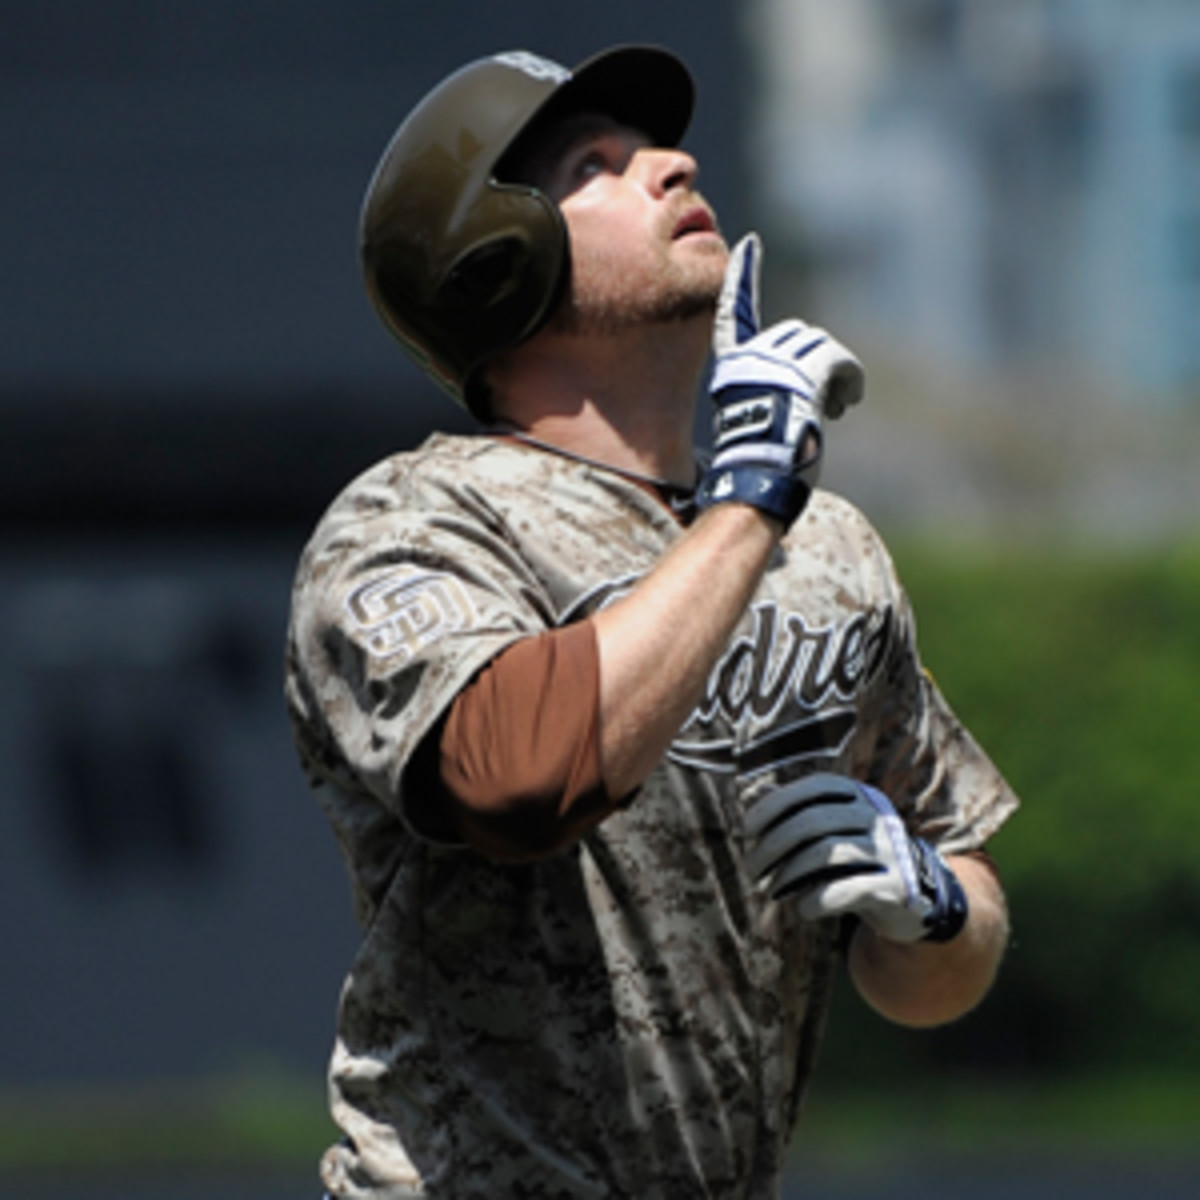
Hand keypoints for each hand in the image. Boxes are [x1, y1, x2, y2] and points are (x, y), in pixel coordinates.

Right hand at [695, 233, 864, 529]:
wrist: (760, 479)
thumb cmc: (759, 462)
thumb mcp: (755, 417)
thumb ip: (771, 388)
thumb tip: (812, 389)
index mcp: (732, 367)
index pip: (733, 314)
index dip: (741, 278)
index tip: (749, 244)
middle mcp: (750, 358)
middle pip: (798, 335)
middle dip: (818, 364)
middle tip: (829, 401)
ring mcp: (776, 364)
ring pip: (821, 347)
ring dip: (836, 376)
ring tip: (836, 408)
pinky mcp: (805, 374)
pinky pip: (839, 362)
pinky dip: (850, 381)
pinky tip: (848, 404)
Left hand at [744, 772, 967, 943]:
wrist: (913, 899)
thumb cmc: (857, 860)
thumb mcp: (835, 830)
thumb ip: (800, 815)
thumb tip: (753, 800)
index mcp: (860, 795)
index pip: (813, 788)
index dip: (775, 804)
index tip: (747, 828)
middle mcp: (878, 817)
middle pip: (814, 822)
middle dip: (773, 845)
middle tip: (752, 868)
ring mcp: (891, 851)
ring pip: (827, 853)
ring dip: (789, 874)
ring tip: (772, 890)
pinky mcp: (896, 888)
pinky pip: (847, 890)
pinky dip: (816, 900)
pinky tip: (802, 909)